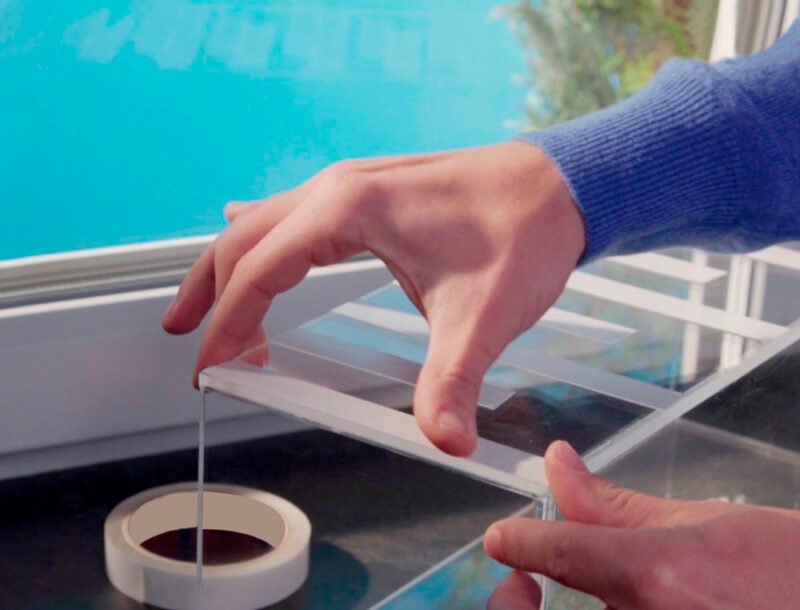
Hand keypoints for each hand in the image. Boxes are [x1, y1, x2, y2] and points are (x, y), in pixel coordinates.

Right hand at [162, 143, 583, 455]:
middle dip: (210, 292)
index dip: (228, 322)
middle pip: (245, 239)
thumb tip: (445, 443)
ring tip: (204, 308)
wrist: (561, 186)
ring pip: (266, 223)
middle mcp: (339, 188)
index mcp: (349, 208)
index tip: (210, 366)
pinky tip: (253, 241)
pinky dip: (266, 242)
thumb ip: (454, 382)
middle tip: (188, 341)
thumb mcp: (483, 314)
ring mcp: (354, 186)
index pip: (261, 269)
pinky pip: (297, 216)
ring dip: (230, 265)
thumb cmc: (522, 232)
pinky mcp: (371, 196)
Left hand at [484, 441, 799, 608]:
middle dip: (517, 603)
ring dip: (581, 607)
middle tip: (523, 581)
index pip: (558, 552)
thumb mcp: (709, 522)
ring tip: (618, 586)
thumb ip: (620, 504)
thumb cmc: (795, 570)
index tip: (502, 539)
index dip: (519, 542)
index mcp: (658, 575)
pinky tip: (646, 602)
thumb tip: (560, 467)